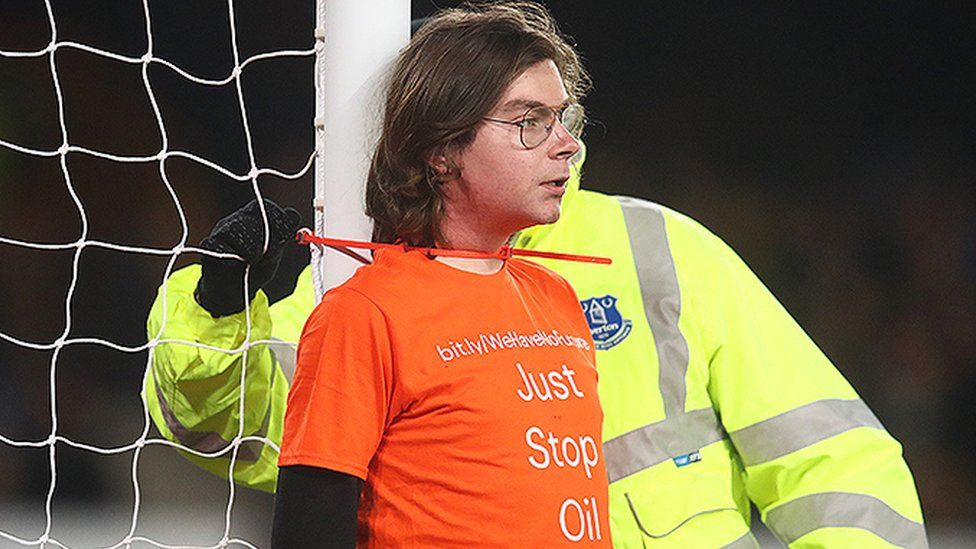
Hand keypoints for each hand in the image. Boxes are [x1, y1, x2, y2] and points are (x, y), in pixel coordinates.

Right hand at [195, 198, 301, 316]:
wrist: (234, 290)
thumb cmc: (255, 267)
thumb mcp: (274, 252)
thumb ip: (283, 235)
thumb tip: (293, 215)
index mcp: (255, 219)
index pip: (268, 208)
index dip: (279, 222)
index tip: (283, 239)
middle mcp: (237, 220)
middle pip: (253, 217)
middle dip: (266, 238)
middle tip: (269, 256)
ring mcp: (221, 232)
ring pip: (234, 229)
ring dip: (249, 248)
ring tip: (253, 260)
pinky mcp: (209, 246)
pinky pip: (216, 245)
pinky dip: (229, 255)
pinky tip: (236, 263)